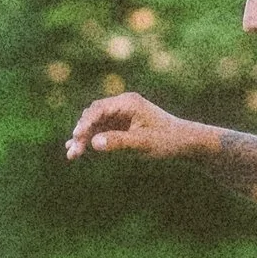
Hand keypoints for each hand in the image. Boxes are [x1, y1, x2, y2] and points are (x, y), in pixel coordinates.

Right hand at [65, 91, 207, 163]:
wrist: (186, 144)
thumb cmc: (168, 141)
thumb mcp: (144, 143)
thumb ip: (119, 142)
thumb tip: (94, 143)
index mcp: (128, 103)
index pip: (98, 109)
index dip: (85, 123)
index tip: (77, 138)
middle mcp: (122, 106)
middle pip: (93, 116)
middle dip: (81, 133)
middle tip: (73, 151)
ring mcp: (120, 116)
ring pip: (94, 125)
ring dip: (83, 139)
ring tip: (71, 155)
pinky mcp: (121, 127)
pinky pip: (100, 132)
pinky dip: (90, 141)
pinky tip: (77, 151)